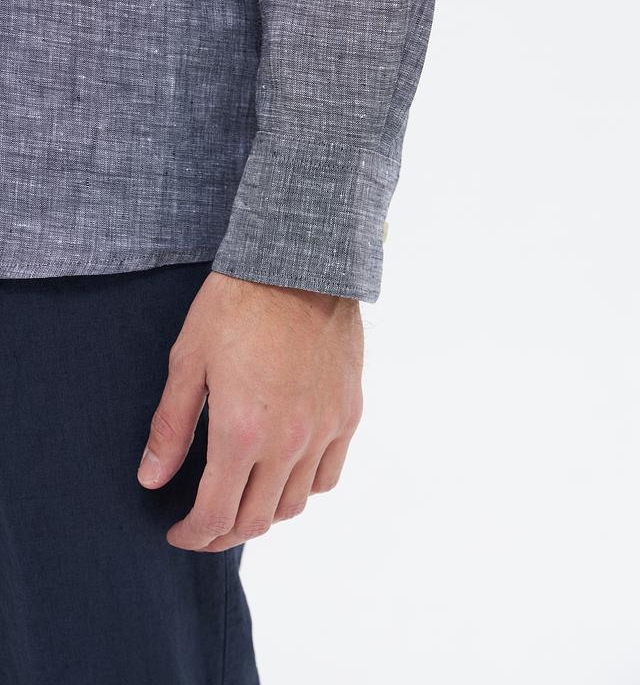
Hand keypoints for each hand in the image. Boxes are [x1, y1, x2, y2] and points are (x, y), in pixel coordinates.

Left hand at [137, 271, 363, 551]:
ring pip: (294, 504)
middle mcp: (288, 442)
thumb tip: (151, 480)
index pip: (216, 515)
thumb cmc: (237, 304)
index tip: (177, 532)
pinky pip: (328, 474)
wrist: (299, 264)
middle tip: (203, 526)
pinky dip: (303, 488)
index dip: (193, 535)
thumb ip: (171, 427)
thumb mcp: (188, 360)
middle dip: (223, 534)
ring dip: (263, 515)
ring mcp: (325, 430)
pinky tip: (284, 475)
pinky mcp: (348, 412)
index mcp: (242, 432)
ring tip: (242, 501)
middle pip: (257, 520)